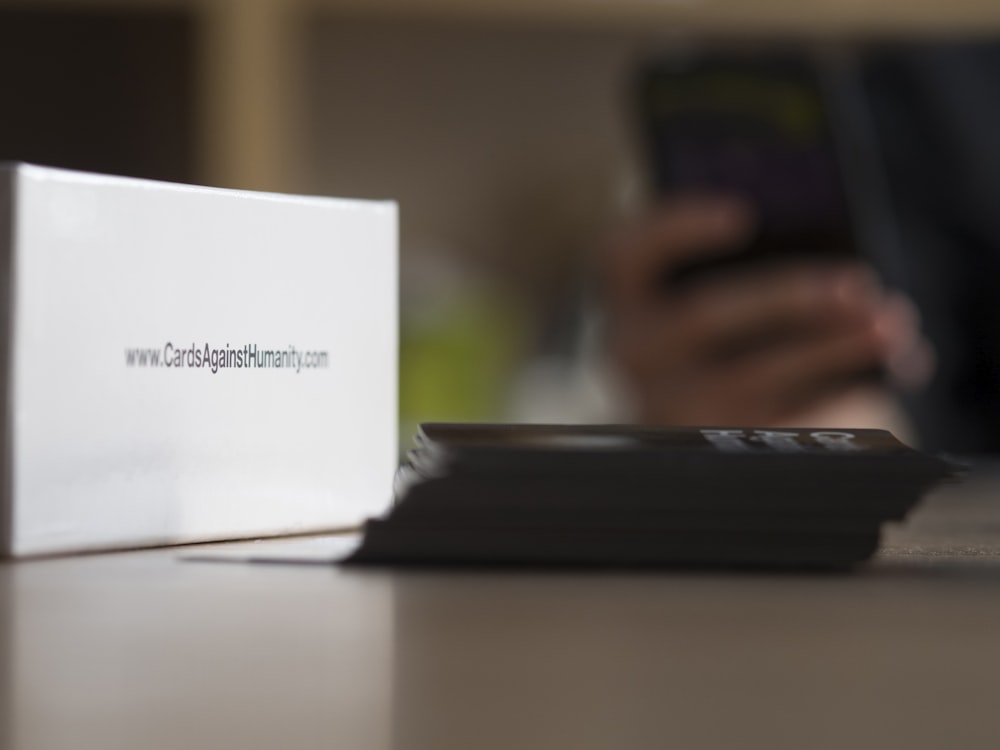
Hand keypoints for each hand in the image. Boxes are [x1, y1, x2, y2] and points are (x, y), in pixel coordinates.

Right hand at [602, 195, 932, 427]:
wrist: (712, 416)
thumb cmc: (729, 331)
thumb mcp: (723, 289)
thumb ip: (756, 261)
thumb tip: (842, 275)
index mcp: (628, 299)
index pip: (624, 254)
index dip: (676, 228)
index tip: (743, 214)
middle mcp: (636, 354)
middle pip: (702, 316)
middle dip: (788, 297)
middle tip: (854, 284)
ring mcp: (672, 406)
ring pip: (753, 375)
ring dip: (830, 347)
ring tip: (889, 324)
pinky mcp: (719, 446)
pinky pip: (785, 420)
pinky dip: (844, 392)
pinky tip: (890, 366)